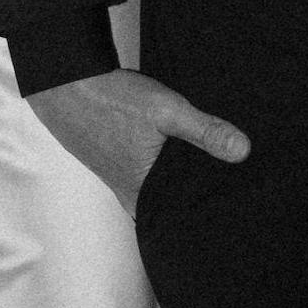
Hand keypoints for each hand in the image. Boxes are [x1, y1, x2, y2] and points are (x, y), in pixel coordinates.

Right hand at [28, 68, 250, 206]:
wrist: (64, 85)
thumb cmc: (109, 101)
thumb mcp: (165, 111)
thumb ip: (205, 130)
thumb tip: (244, 151)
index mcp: (144, 195)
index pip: (181, 222)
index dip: (205, 218)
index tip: (232, 216)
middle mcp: (131, 196)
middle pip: (172, 208)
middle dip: (197, 201)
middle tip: (231, 197)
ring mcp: (121, 182)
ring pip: (159, 191)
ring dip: (179, 184)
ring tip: (211, 177)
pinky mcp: (116, 165)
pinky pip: (147, 177)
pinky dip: (162, 170)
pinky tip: (176, 157)